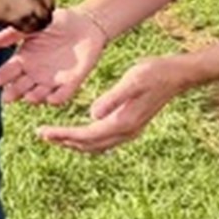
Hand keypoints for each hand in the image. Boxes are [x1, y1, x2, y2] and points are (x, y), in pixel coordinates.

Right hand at [0, 7, 106, 105]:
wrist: (86, 24)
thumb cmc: (58, 22)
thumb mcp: (34, 25)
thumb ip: (12, 34)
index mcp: (24, 59)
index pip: (9, 71)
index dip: (2, 77)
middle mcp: (35, 72)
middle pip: (20, 87)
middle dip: (14, 92)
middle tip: (8, 97)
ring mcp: (52, 79)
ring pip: (39, 94)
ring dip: (34, 97)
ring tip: (29, 97)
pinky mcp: (70, 82)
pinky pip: (62, 94)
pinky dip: (57, 98)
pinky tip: (51, 98)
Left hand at [38, 54, 193, 153]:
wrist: (177, 74)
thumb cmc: (154, 72)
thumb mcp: (132, 80)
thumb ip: (113, 98)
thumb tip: (92, 115)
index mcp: (123, 122)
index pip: (85, 135)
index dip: (62, 135)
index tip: (42, 131)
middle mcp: (126, 131)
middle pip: (88, 145)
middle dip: (64, 141)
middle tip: (41, 134)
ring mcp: (130, 131)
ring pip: (96, 146)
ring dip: (74, 143)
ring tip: (54, 136)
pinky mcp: (131, 125)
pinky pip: (104, 140)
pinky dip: (87, 139)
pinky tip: (78, 131)